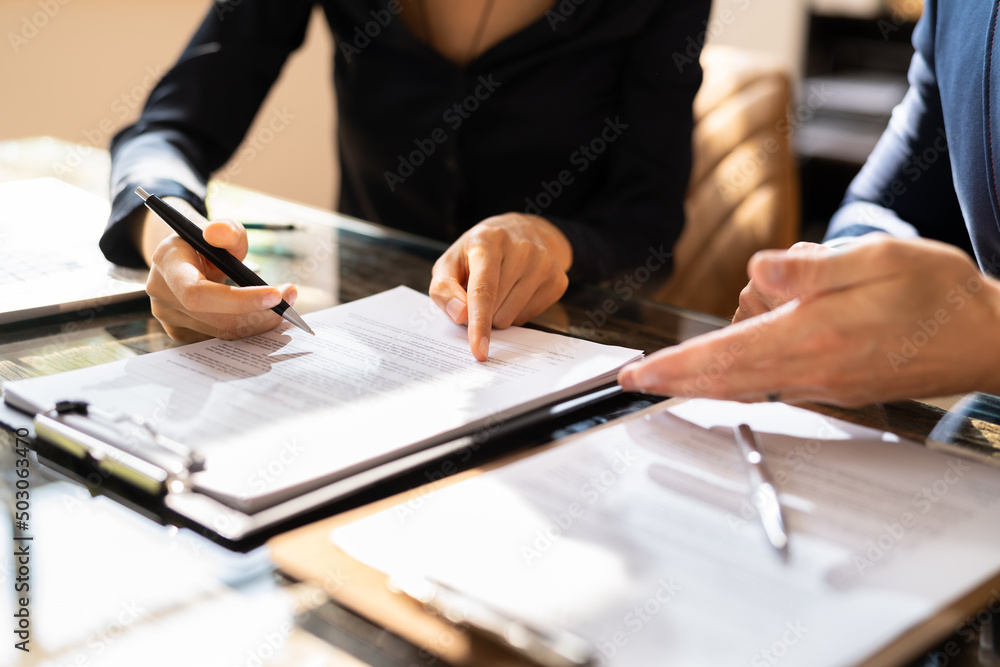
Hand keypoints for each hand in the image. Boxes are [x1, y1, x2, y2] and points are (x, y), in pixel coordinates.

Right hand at [139, 198, 296, 341]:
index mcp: (167, 263)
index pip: (198, 293)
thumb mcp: (221, 230)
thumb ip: (227, 230)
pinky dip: (248, 328)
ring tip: (285, 304)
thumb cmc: (208, 243)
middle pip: (216, 318)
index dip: (238, 300)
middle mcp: (162, 294)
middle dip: (259, 312)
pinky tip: (265, 314)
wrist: (187, 258)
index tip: (275, 295)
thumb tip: (220, 232)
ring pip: (223, 331)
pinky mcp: (182, 332)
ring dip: (260, 322)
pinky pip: (222, 336)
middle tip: (290, 300)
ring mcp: (169, 318)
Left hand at [430, 213, 571, 360]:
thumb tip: (460, 315)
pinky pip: (527, 319)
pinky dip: (515, 313)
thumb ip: (443, 289)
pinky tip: (516, 291)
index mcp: (488, 240)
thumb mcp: (450, 263)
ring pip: (511, 318)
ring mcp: (544, 264)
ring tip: (500, 288)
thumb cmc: (477, 253)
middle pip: (495, 310)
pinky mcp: (558, 280)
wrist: (521, 232)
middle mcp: (521, 249)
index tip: (479, 350)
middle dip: (481, 312)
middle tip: (480, 289)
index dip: (479, 323)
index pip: (484, 290)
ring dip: (497, 313)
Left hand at [618, 236, 999, 405]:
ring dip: (705, 374)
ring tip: (686, 358)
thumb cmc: (937, 292)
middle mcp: (813, 368)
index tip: (637, 376)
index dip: (675, 366)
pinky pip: (769, 385)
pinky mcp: (830, 387)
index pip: (726, 354)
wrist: (983, 338)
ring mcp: (821, 384)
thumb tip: (757, 271)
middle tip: (631, 381)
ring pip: (744, 384)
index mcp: (816, 333)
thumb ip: (813, 268)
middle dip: (673, 380)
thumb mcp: (879, 258)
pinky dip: (735, 378)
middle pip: (724, 380)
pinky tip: (726, 365)